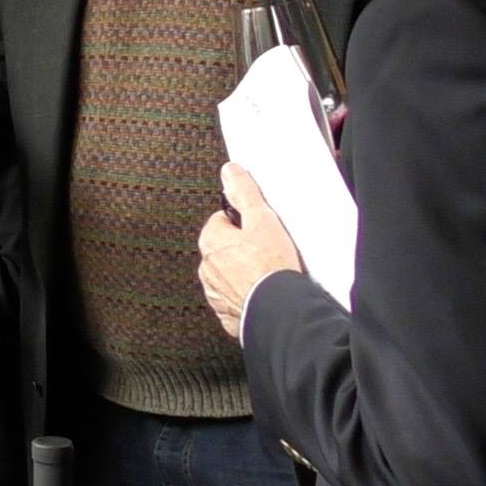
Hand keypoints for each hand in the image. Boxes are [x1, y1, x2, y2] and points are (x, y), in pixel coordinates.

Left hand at [197, 163, 304, 339]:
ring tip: (267, 272)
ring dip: (244, 272)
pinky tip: (263, 292)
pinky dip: (247, 295)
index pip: (220, 221)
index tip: (256, 227)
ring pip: (229, 275)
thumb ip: (245, 192)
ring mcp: (216, 293)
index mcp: (210, 242)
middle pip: (224, 249)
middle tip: (266, 250)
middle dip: (243, 248)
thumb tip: (231, 172)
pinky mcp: (228, 314)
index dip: (242, 222)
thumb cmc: (270, 266)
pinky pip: (236, 299)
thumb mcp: (261, 219)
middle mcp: (207, 268)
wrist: (278, 309)